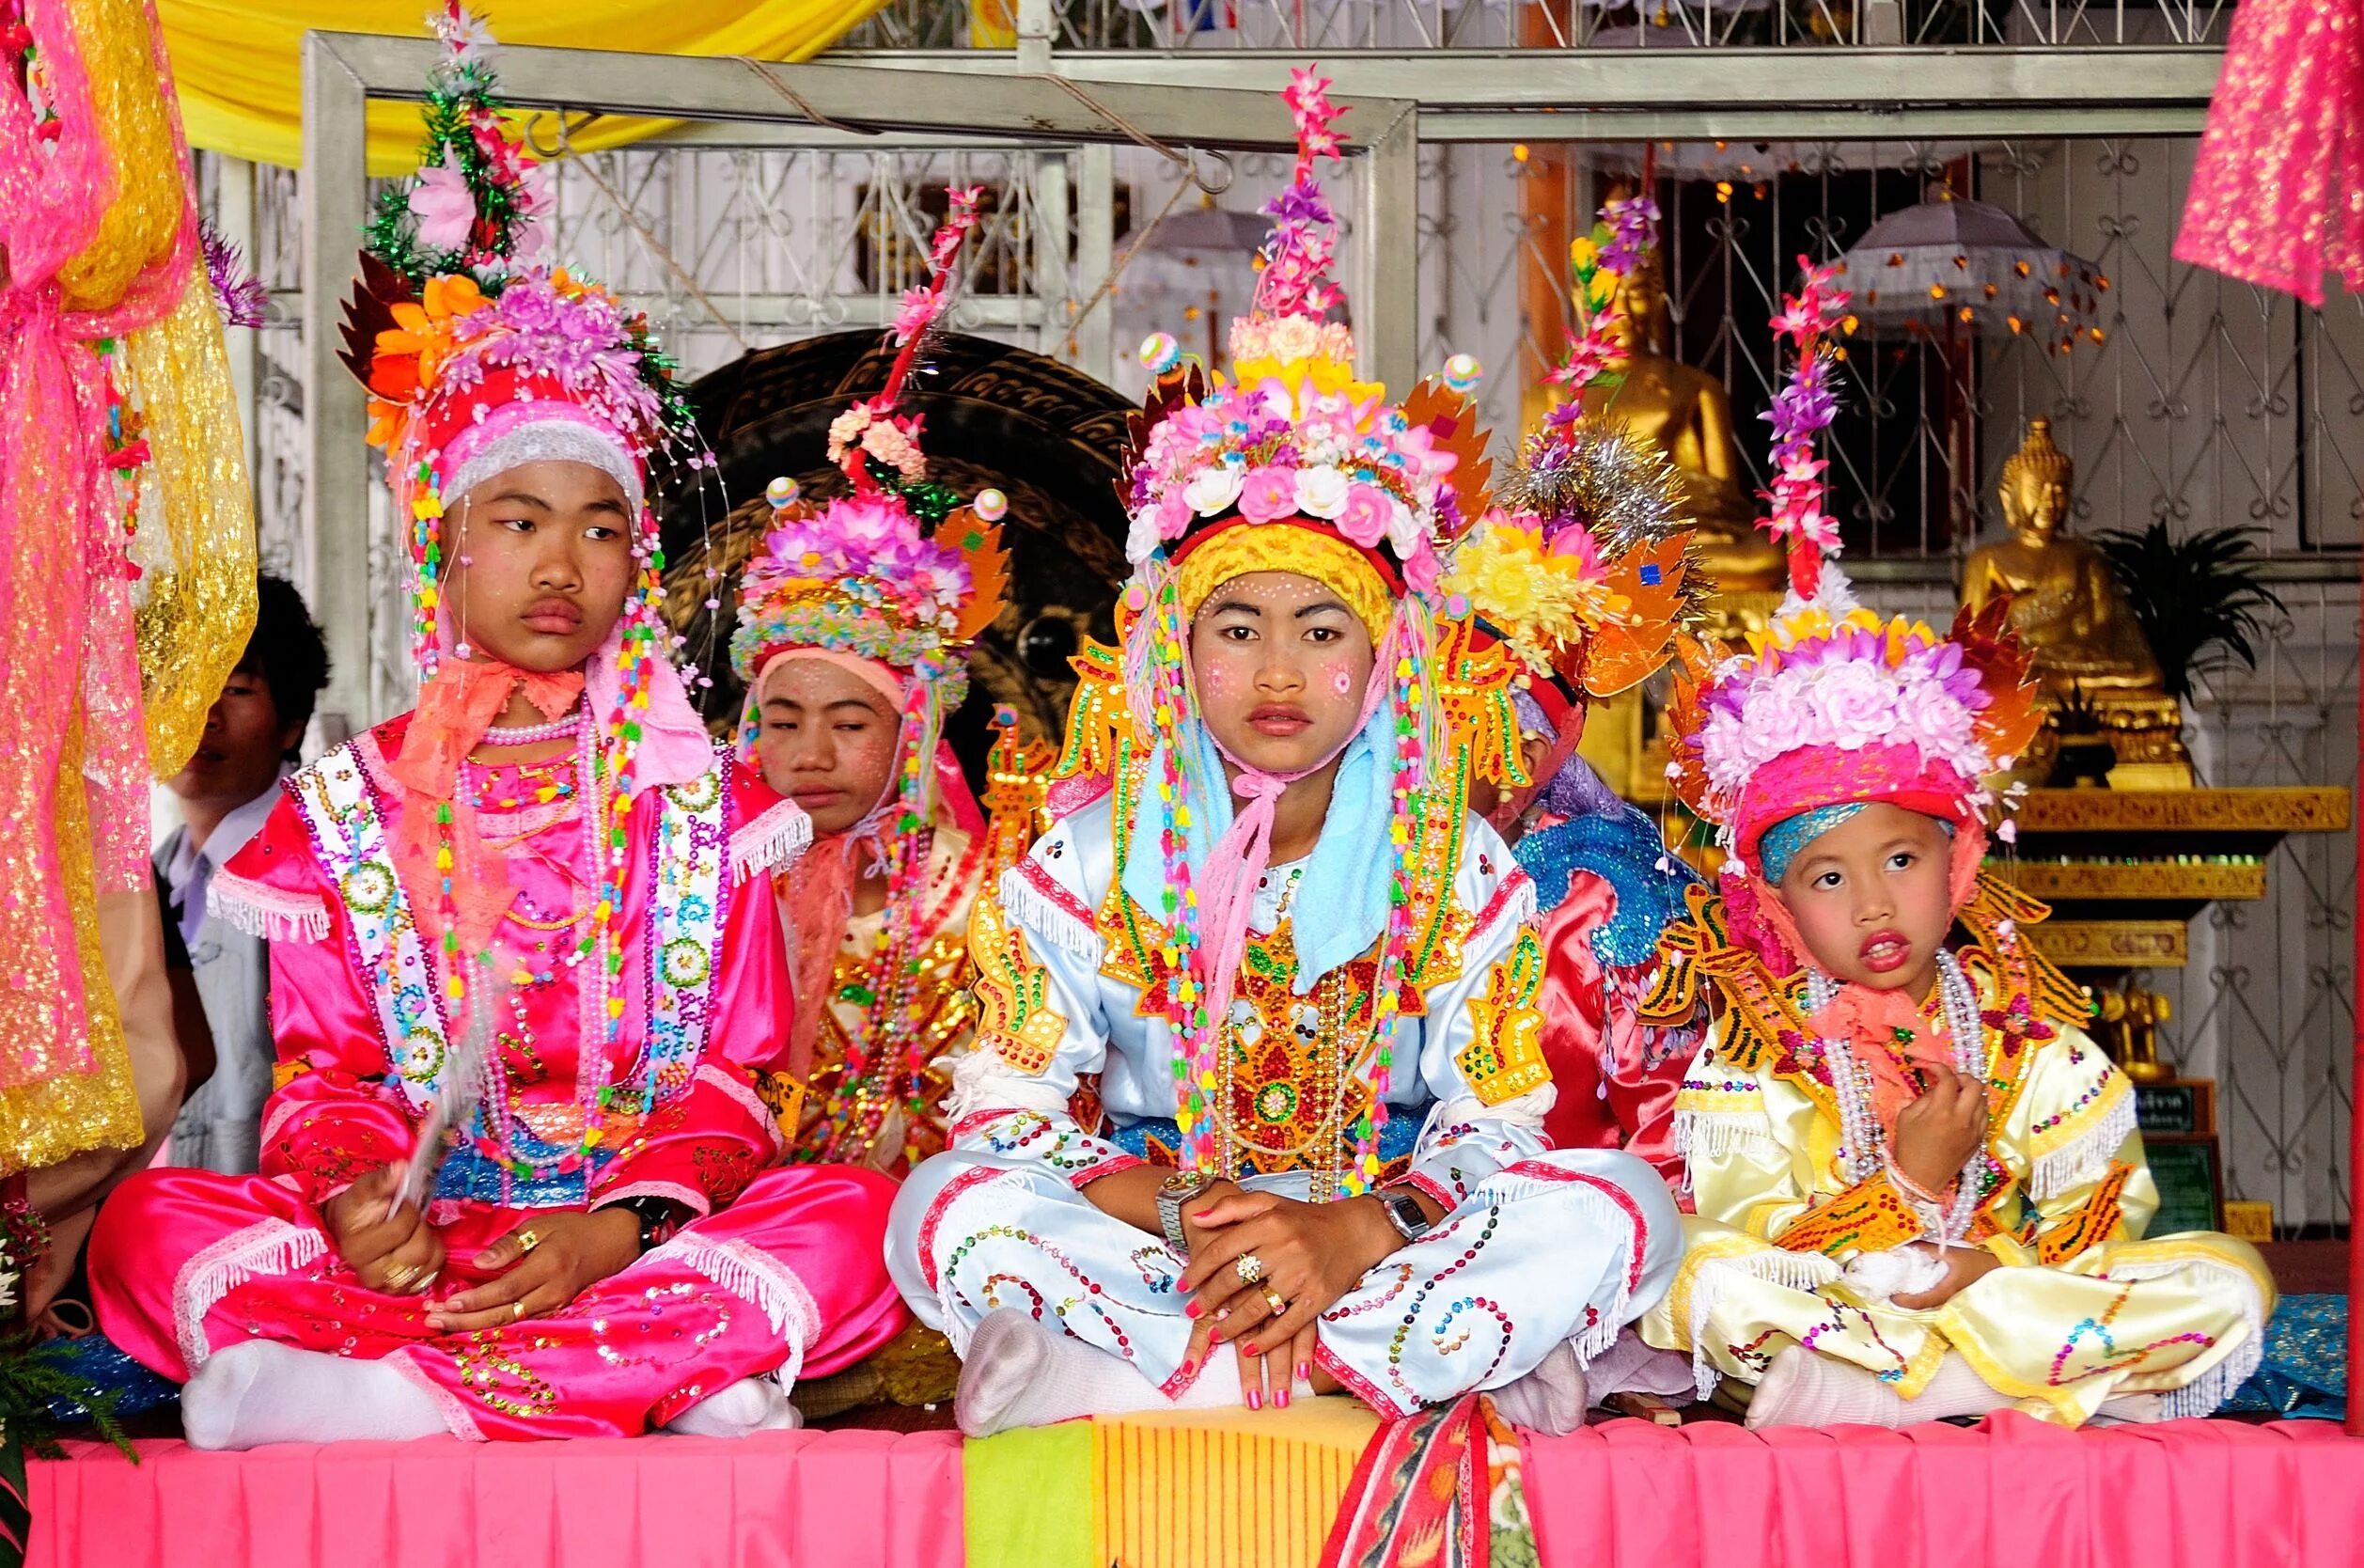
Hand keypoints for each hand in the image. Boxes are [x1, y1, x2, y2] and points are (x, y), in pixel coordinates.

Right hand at [323, 1167, 445, 1294]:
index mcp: (355, 1248)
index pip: (400, 1230)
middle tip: (412, 1220)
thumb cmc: (359, 1208)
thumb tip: (401, 1168)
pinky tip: (419, 1246)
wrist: (352, 1230)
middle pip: (417, 1252)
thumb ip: (382, 1180)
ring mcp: (385, 1286)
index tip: (402, 1205)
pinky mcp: (401, 1292)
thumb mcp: (365, 1189)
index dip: (408, 1212)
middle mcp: (369, 1273)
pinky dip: (433, 1256)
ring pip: (428, 1264)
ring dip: (430, 1242)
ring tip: (415, 1232)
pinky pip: (432, 1274)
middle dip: (421, 1229)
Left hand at [425, 1208, 640, 1332]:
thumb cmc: (575, 1229)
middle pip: (502, 1314)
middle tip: (432, 1319)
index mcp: (548, 1267)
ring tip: (442, 1322)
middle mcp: (551, 1293)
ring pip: (508, 1322)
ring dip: (473, 1324)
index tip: (446, 1303)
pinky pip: (518, 1320)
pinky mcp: (552, 1310)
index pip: (505, 1290)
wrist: (612, 1243)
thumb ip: (510, 1245)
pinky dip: (491, 1322)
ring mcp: (553, 1305)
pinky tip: (470, 1321)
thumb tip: (479, 1262)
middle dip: (465, 1320)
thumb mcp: (542, 1226)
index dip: (475, 1300)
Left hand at [1177, 1190, 1399, 1410]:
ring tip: (1214, 1335)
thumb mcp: (1270, 1202)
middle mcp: (1284, 1248)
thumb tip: (1197, 1219)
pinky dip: (1267, 1341)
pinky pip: (1287, 1325)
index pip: (1223, 1250)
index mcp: (1269, 1223)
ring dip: (1231, 1326)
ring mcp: (1302, 1275)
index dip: (1198, 1270)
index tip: (1182, 1286)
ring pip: (1257, 1307)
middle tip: (1192, 1312)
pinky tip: (1249, 1349)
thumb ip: (1232, 1207)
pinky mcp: (1318, 1298)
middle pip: (1235, 1280)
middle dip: (1209, 1299)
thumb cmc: (1306, 1218)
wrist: (1355, 1231)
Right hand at [1891, 1064, 1989, 1196]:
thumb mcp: (1906, 1118)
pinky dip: (1976, 1107)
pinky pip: (1984, 1115)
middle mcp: (1962, 1117)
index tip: (1931, 1068)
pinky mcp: (1978, 1139)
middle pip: (1975, 1085)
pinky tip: (1963, 1110)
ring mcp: (1974, 1129)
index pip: (1948, 1079)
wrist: (1922, 1179)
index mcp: (1941, 1111)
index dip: (1939, 1068)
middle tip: (1950, 1081)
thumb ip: (1921, 1099)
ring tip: (1957, 1094)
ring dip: (1971, 1092)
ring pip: (1983, 1099)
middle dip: (1962, 1077)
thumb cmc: (1909, 1148)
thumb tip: (1934, 1090)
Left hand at [1891, 1244, 2001, 1310]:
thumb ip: (1929, 1249)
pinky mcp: (1955, 1299)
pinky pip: (1936, 1300)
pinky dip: (1925, 1294)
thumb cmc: (1978, 1263)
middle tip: (1891, 1289)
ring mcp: (1952, 1302)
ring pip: (1928, 1304)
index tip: (1890, 1295)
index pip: (1919, 1302)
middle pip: (1921, 1305)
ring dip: (1914, 1298)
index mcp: (1945, 1291)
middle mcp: (1947, 1301)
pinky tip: (1918, 1285)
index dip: (1903, 1301)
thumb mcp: (1952, 1253)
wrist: (2001, 1272)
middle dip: (1905, 1300)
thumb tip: (1906, 1244)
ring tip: (1900, 1286)